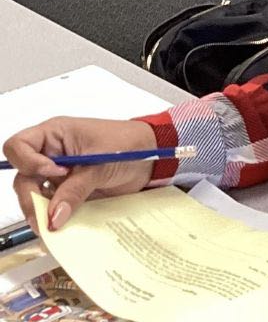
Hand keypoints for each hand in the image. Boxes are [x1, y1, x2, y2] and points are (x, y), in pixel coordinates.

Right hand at [3, 117, 156, 231]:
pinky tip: (61, 228)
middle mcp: (51, 155)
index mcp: (55, 134)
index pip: (18, 146)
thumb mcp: (101, 164)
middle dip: (30, 198)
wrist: (153, 159)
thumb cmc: (129, 145)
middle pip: (22, 177)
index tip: (55, 173)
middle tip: (45, 216)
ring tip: (51, 227)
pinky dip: (55, 218)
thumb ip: (76, 189)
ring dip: (40, 212)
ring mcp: (58, 176)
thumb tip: (54, 216)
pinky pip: (53, 207)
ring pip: (34, 196)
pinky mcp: (68, 192)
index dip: (29, 163)